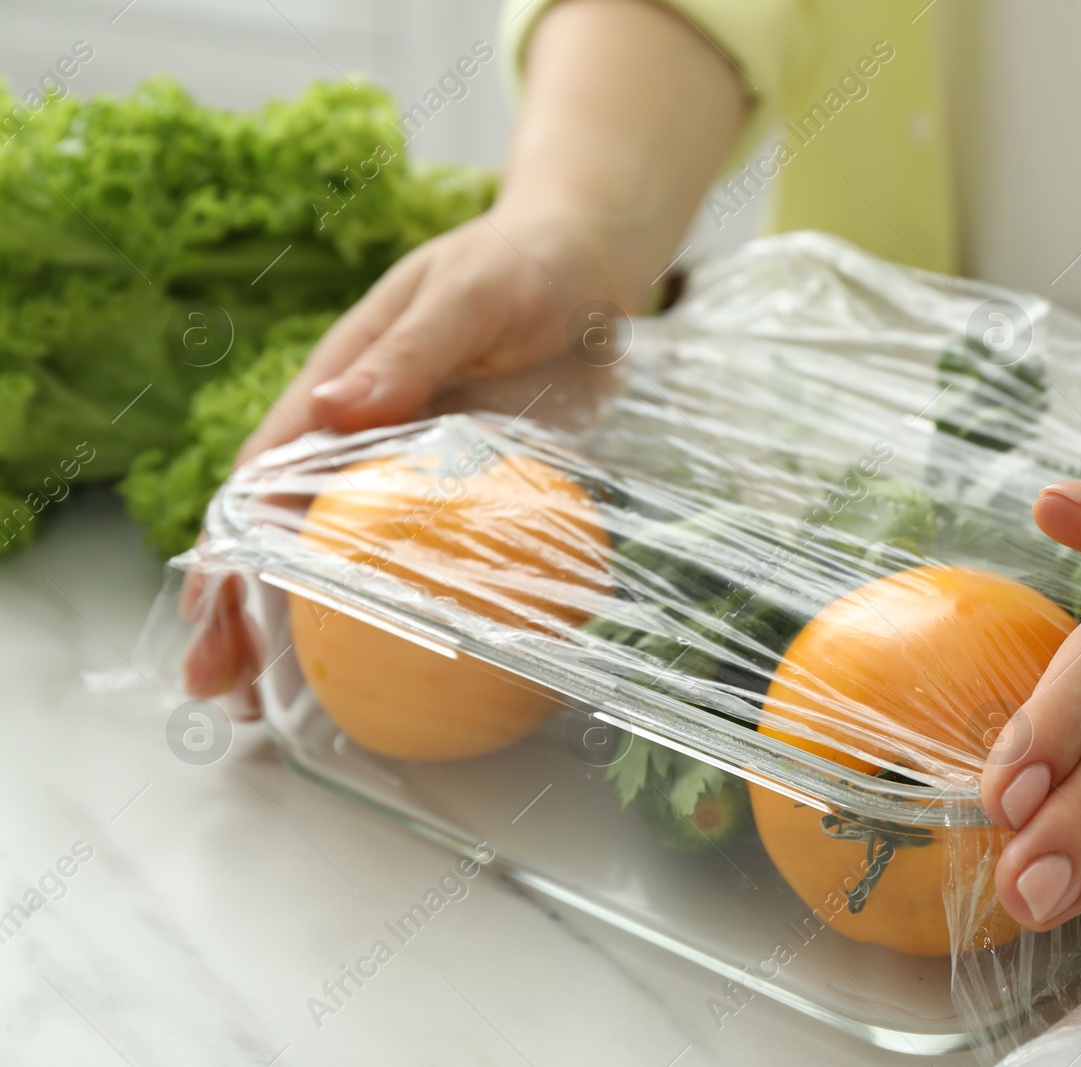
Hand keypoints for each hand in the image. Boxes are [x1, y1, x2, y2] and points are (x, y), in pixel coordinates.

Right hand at [180, 207, 650, 708]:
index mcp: (338, 386)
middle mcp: (358, 437)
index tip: (208, 609)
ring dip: (299, 629)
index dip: (228, 545)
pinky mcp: (460, 492)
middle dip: (240, 609)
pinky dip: (387, 612)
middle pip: (281, 534)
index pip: (262, 478)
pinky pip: (417, 559)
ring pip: (338, 559)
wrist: (588, 268)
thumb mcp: (469, 295)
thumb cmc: (521, 268)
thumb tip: (336, 406)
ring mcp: (406, 471)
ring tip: (273, 707)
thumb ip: (412, 350)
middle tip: (223, 690)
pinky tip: (384, 666)